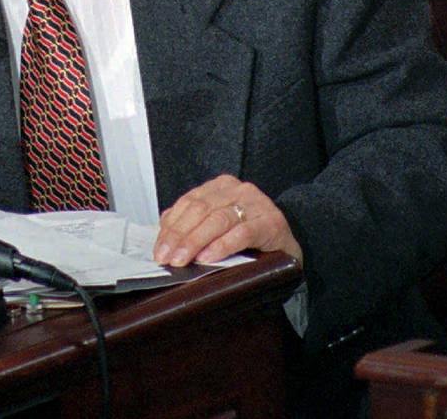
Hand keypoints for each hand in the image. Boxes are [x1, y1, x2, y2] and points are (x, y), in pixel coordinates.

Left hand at [153, 174, 302, 267]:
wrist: (288, 246)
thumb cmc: (249, 236)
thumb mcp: (218, 226)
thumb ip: (193, 224)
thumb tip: (164, 236)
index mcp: (221, 186)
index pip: (188, 202)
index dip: (171, 227)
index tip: (159, 250)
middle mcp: (238, 189)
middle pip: (200, 210)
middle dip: (179, 236)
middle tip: (167, 259)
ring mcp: (256, 204)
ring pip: (218, 220)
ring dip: (196, 242)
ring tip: (183, 260)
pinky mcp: (270, 223)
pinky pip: (241, 233)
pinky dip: (222, 246)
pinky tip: (208, 258)